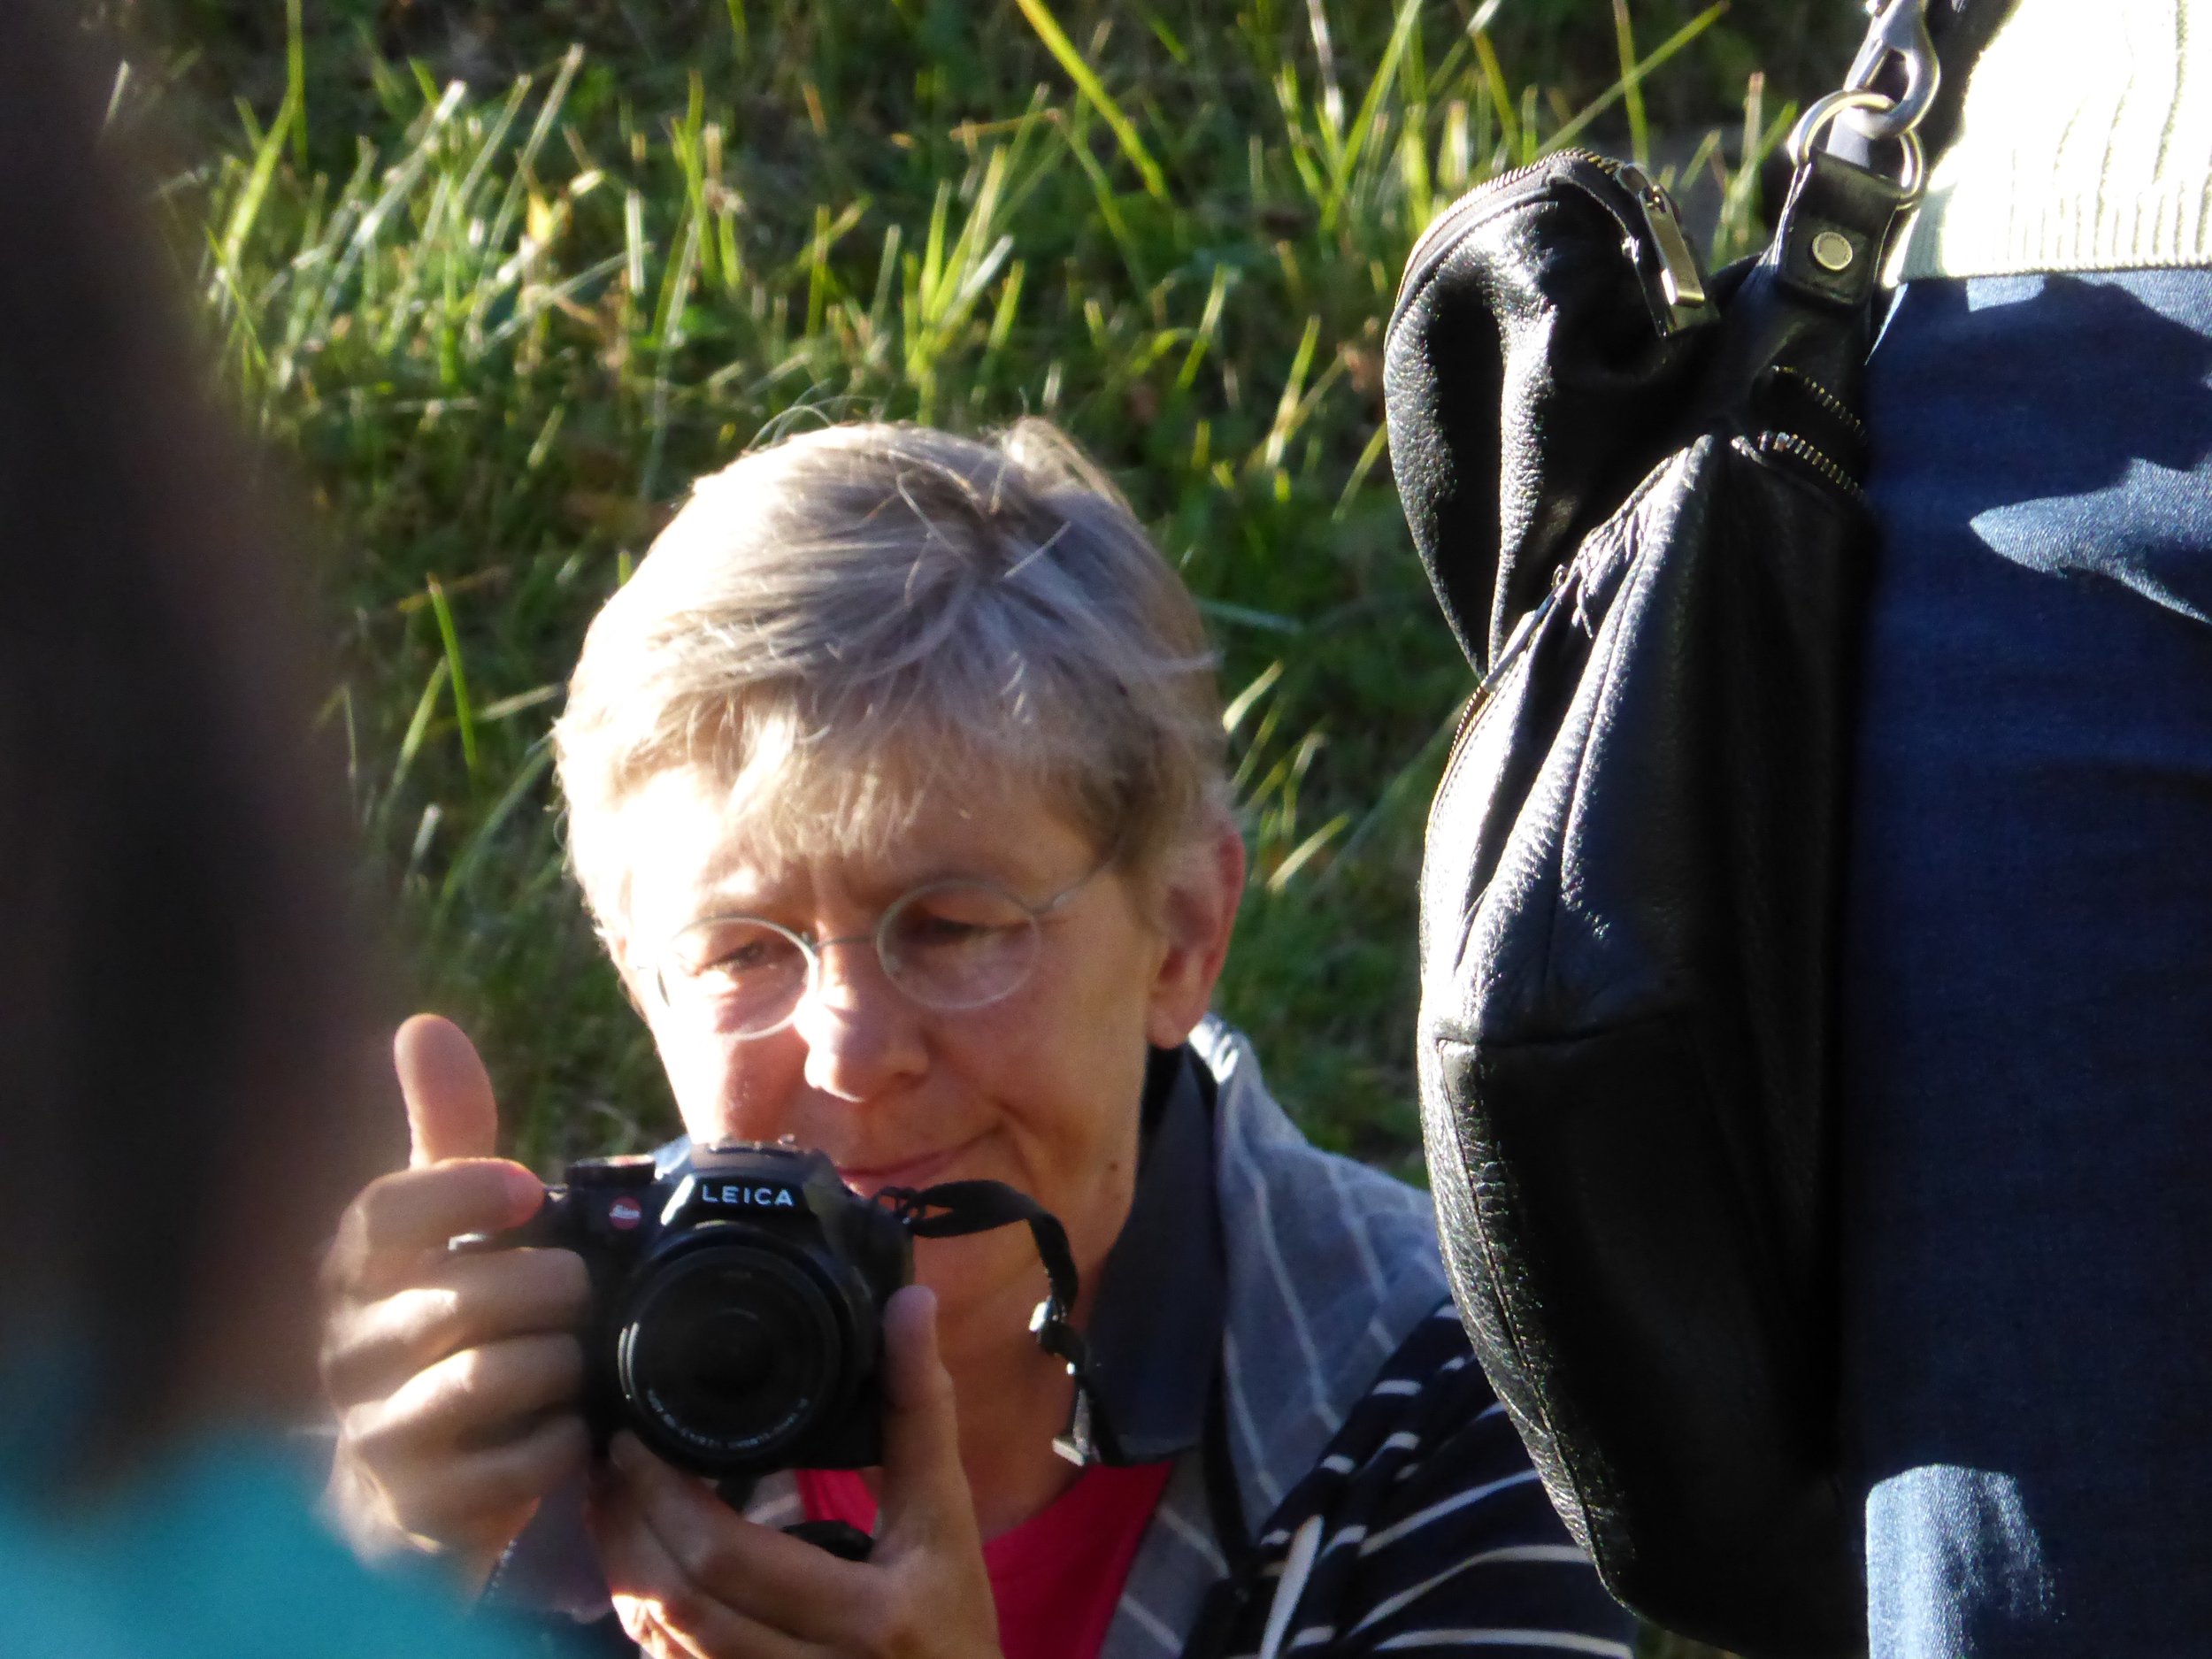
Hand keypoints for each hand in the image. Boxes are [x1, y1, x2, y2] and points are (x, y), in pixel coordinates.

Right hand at [320, 1014, 591, 1588]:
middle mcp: (348, 1351)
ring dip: (562, 1361)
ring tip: (568, 1361)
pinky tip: (560, 1428)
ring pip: (496, 1373)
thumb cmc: (433, 1331)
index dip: (457, 1191)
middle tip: (575, 1296)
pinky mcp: (420, 1507)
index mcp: (355, 1270)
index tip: (524, 1188)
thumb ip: (442, 1134)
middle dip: (551, 1289)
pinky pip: (517, 1460)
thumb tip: (422, 1027)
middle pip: (468, 1293)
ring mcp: (377, 1433)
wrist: (409, 1483)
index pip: (385, 1213)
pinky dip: (561, 1441)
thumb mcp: (439, 1232)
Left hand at [592, 1286, 1002, 1658]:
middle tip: (606, 1464)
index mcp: (865, 1613)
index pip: (730, 1558)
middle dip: (628, 1529)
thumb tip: (912, 1300)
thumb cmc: (953, 1622)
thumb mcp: (947, 1522)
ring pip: (665, 1644)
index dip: (665, 1498)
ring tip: (607, 1506)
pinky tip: (637, 1571)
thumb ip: (921, 1414)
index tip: (633, 1440)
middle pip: (682, 1602)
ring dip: (624, 1573)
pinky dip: (645, 1620)